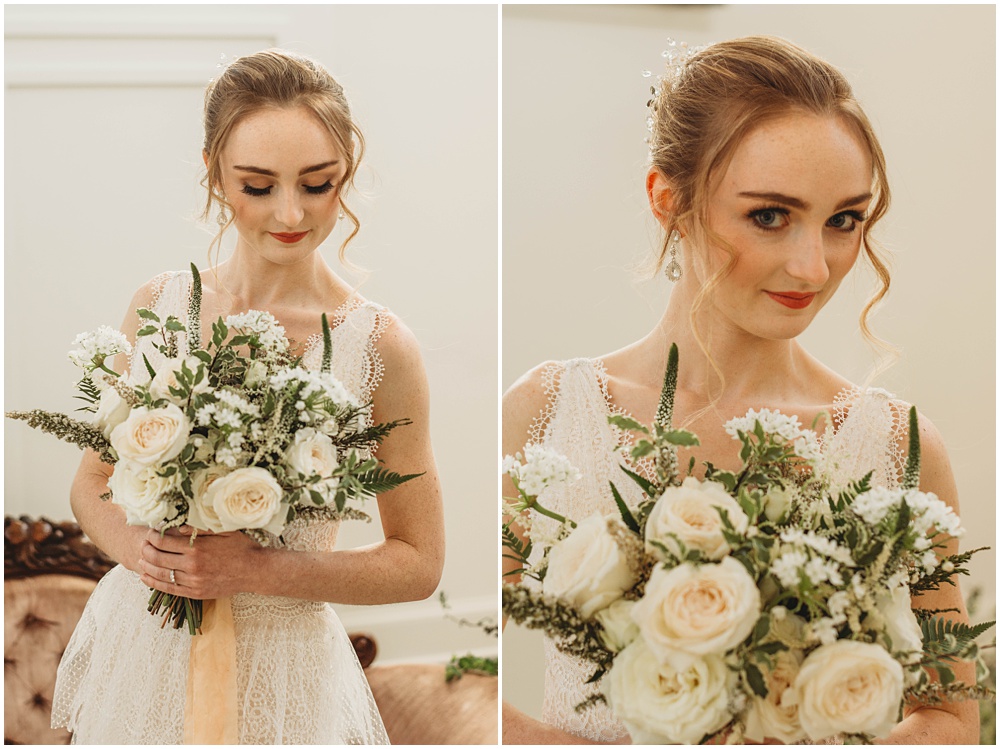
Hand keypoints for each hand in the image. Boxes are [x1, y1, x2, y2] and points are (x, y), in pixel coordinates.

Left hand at [138, 526, 261, 598]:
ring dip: (147, 566)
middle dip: (146, 550)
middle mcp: (192, 566)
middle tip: (143, 544)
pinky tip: (145, 577)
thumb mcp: (223, 531)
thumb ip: (199, 529)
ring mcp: (193, 581)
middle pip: (158, 558)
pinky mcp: (195, 593)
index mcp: (197, 548)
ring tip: (140, 560)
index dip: (153, 536)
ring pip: (161, 574)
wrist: (255, 571)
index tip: (150, 532)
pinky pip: (169, 589)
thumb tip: (177, 528)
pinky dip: (154, 583)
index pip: (164, 542)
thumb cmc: (241, 547)